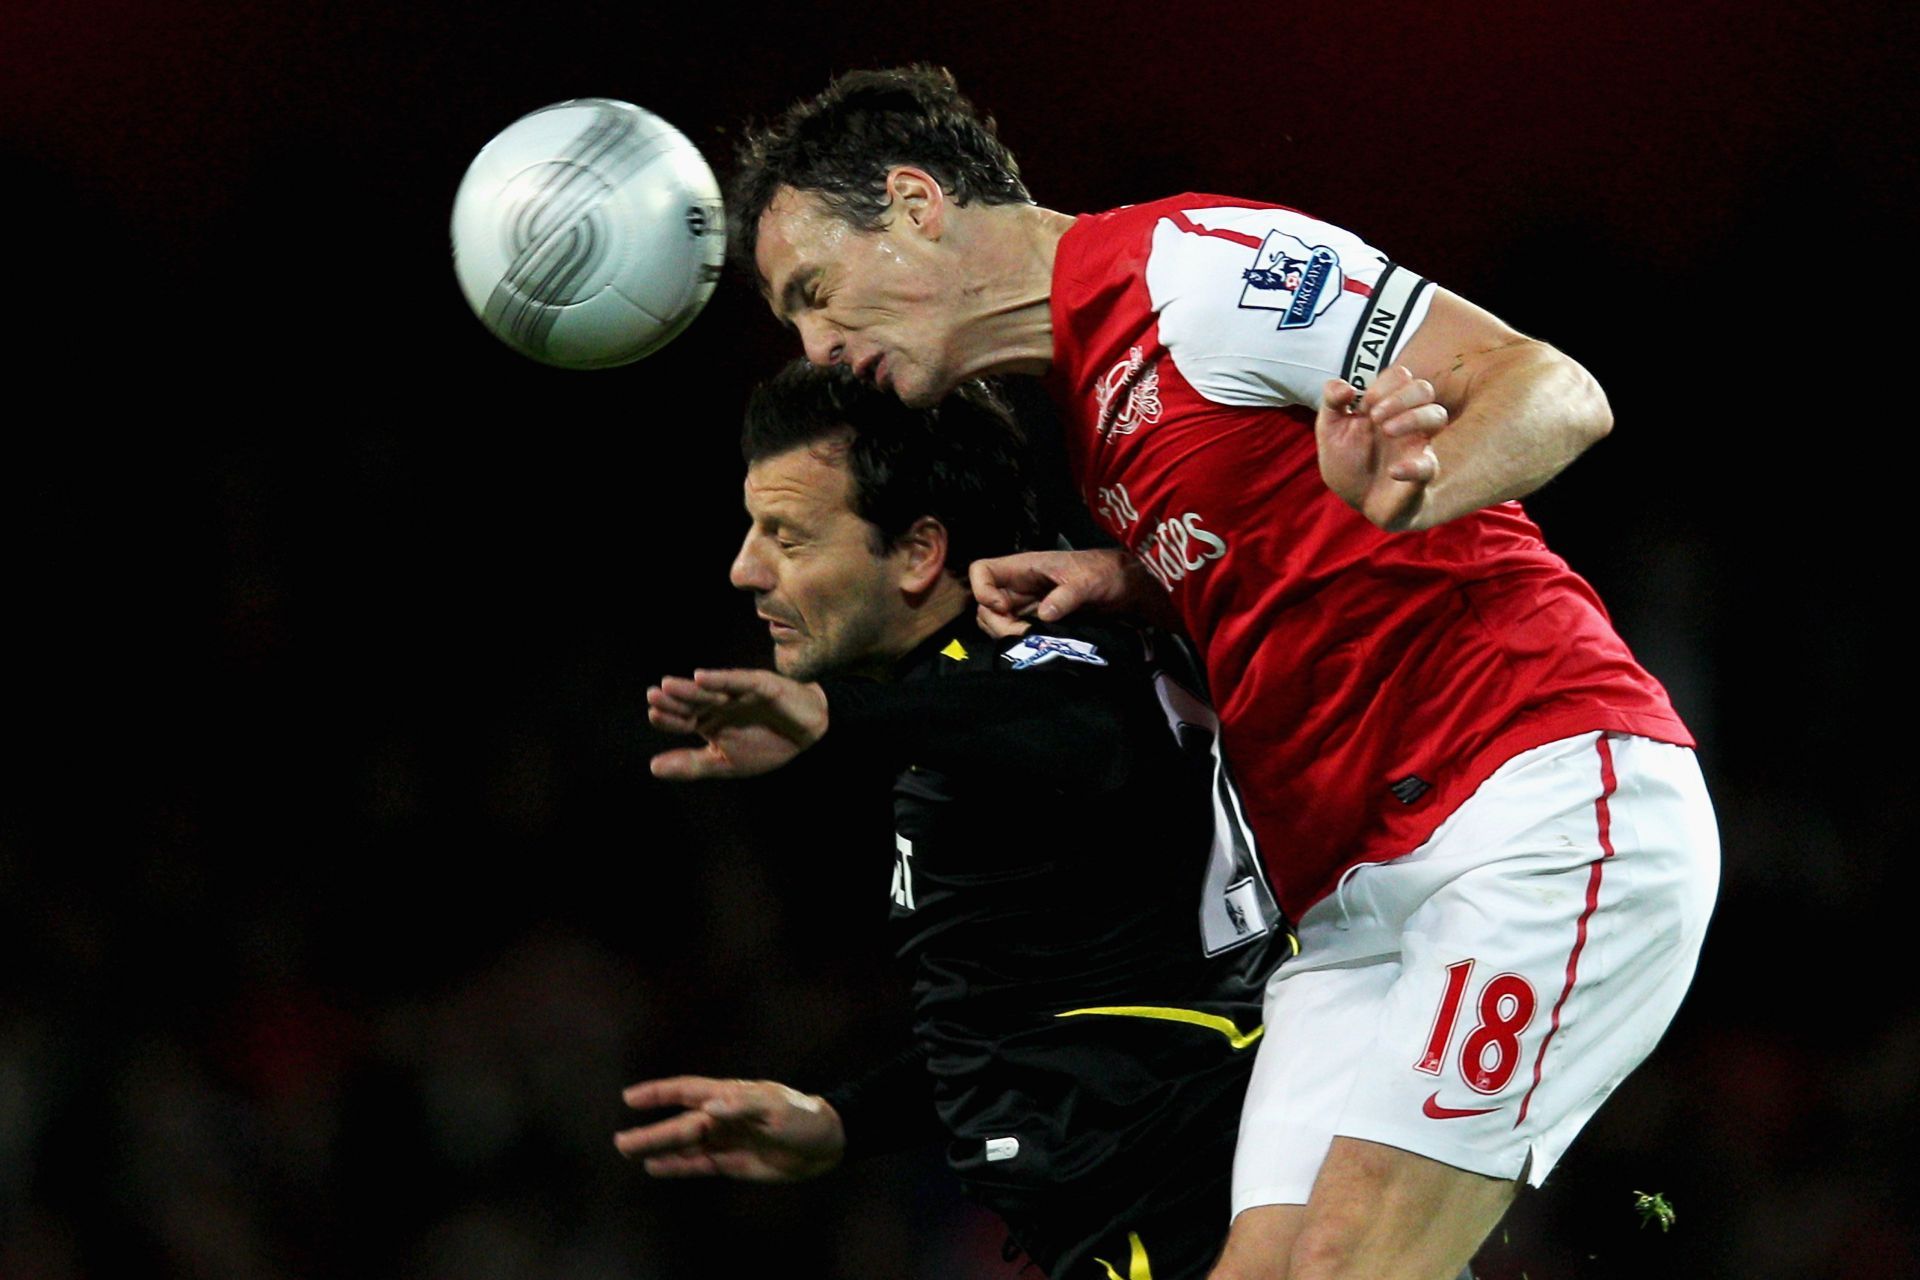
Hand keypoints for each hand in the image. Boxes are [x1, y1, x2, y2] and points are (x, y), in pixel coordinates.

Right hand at [616, 1076, 844, 1181]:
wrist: (826, 1145)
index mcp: (731, 1095)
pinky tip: (655, 1167)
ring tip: (628, 1151)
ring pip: (684, 1145)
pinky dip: (677, 1166)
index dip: (660, 1093)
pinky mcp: (731, 1161)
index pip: (688, 1091)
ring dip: (657, 1148)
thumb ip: (742, 1106)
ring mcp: (725, 1138)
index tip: (630, 1097)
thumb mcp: (777, 1108)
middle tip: (620, 1142)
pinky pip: (698, 1164)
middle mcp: (723, 1115)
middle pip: (680, 1124)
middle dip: (652, 1132)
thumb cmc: (804, 1118)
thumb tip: (709, 1106)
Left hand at [647, 669, 829, 779]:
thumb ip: (690, 765)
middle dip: (672, 700)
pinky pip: (737, 681)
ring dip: (689, 688)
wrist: (808, 735)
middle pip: (691, 702)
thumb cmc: (767, 746)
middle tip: (653, 695)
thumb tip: (652, 768)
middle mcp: (719, 705)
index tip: (654, 715)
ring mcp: (737, 694)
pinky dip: (720, 679)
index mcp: (708, 722)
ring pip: (709, 691)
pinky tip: (702, 678)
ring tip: (669, 685)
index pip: (682, 720)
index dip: (667, 718)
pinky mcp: (759, 685)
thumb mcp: (725, 764)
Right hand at [969, 548, 1167, 636]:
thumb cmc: (1106, 573)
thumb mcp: (1088, 581)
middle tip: (1024, 635)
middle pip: (984, 604)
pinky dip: (1019, 639)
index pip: (981, 571)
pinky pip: (1014, 630)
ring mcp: (1026, 603)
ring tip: (1033, 640)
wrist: (1125, 585)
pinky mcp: (1035, 618)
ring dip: (1007, 634)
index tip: (1002, 608)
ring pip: (996, 620)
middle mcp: (1019, 584)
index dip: (982, 590)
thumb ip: (1066, 596)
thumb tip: (1044, 614)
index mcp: (1024, 567)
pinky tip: (1038, 644)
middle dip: (997, 623)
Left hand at [1315, 365, 1449, 531]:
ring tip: (1385, 431)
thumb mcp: (1330, 429)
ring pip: (1438, 415)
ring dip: (1412, 417)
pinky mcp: (1422, 474)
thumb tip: (1344, 386)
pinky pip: (1430, 465)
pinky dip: (1414, 466)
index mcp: (1388, 405)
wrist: (1358, 500)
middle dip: (1399, 396)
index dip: (1383, 383)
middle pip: (1424, 388)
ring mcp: (1418, 445)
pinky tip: (1393, 471)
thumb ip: (1332, 402)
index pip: (1401, 376)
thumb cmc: (1348, 461)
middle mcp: (1409, 419)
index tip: (1363, 403)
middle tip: (1374, 416)